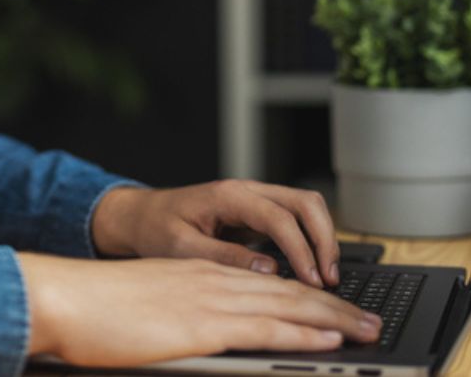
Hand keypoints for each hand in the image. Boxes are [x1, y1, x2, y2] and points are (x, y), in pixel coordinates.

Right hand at [17, 253, 380, 367]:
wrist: (63, 298)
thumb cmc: (92, 311)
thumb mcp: (146, 308)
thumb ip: (179, 317)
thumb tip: (198, 337)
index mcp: (198, 275)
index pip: (267, 285)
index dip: (309, 299)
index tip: (338, 312)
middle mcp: (211, 280)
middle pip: (289, 291)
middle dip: (335, 308)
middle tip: (372, 322)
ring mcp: (209, 299)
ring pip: (287, 305)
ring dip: (333, 319)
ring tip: (367, 330)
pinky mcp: (201, 323)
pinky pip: (264, 325)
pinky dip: (301, 331)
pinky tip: (328, 338)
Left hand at [91, 181, 340, 288]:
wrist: (141, 216)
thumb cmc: (156, 228)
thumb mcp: (181, 248)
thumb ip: (223, 257)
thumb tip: (268, 269)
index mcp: (228, 195)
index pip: (279, 217)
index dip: (301, 250)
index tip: (311, 280)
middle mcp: (247, 190)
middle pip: (305, 202)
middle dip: (324, 238)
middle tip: (329, 278)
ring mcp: (254, 198)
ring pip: (305, 207)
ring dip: (321, 238)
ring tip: (325, 275)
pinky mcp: (256, 212)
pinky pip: (294, 219)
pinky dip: (309, 239)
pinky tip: (310, 268)